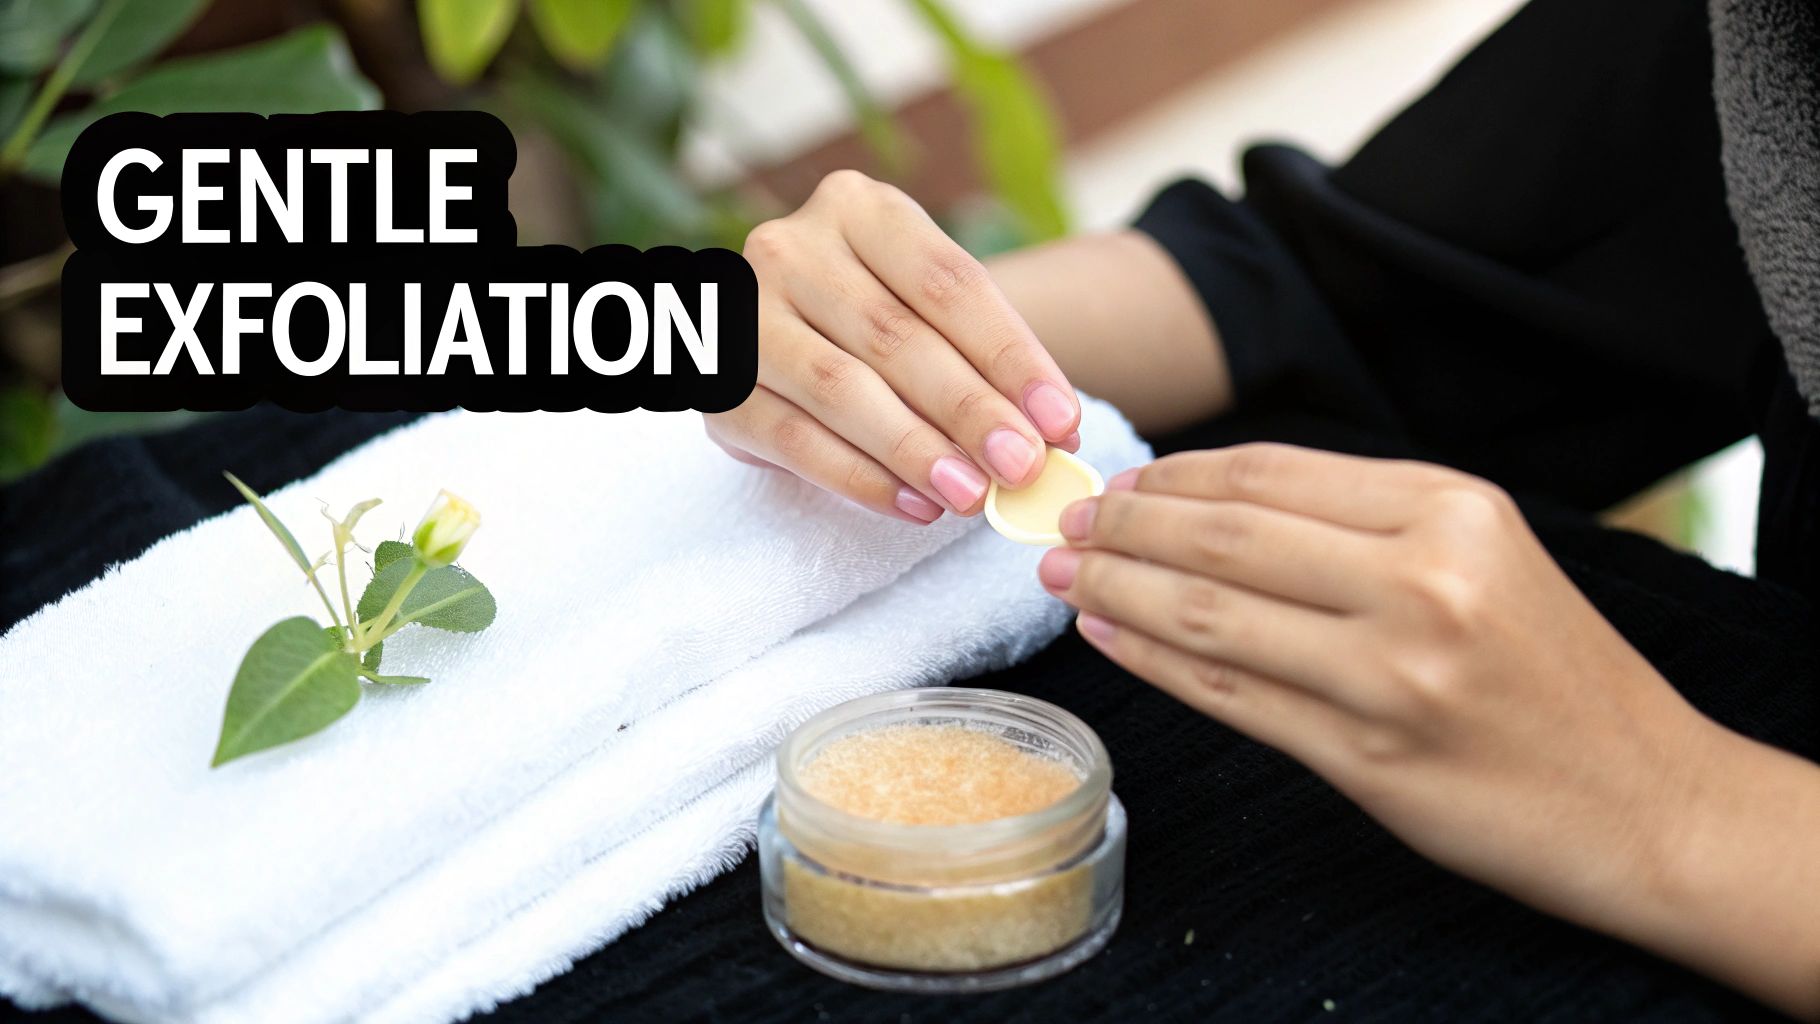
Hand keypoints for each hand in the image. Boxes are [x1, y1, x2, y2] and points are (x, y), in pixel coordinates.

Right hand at [705, 170, 1080, 523]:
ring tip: (973, 495)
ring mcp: (743, 314)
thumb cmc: (883, 319)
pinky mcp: (718, 386)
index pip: (948, 283)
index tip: (1061, 421)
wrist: (793, 332)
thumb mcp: (933, 311)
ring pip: (841, 389)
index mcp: (857, 206)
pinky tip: (915, 505)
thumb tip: (1053, 437)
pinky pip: (795, 440)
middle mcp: (791, 247)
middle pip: (896, 337)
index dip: (1010, 356)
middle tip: (1022, 467)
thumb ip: (985, 362)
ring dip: (915, 450)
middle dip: (969, 411)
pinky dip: (861, 478)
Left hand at [1038, 444, 1717, 933]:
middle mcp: (1423, 580)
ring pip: (1212, 613)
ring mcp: (1392, 674)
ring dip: (1119, 591)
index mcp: (1451, 510)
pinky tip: (1109, 637)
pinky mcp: (1367, 758)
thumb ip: (1364, 524)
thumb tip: (1213, 501)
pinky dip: (1154, 662)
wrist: (1647, 799)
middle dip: (1126, 525)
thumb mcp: (1486, 557)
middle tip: (1067, 523)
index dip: (1174, 476)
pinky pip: (1229, 696)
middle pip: (1226, 535)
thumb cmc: (1553, 673)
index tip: (1119, 482)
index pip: (1271, 474)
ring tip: (1068, 577)